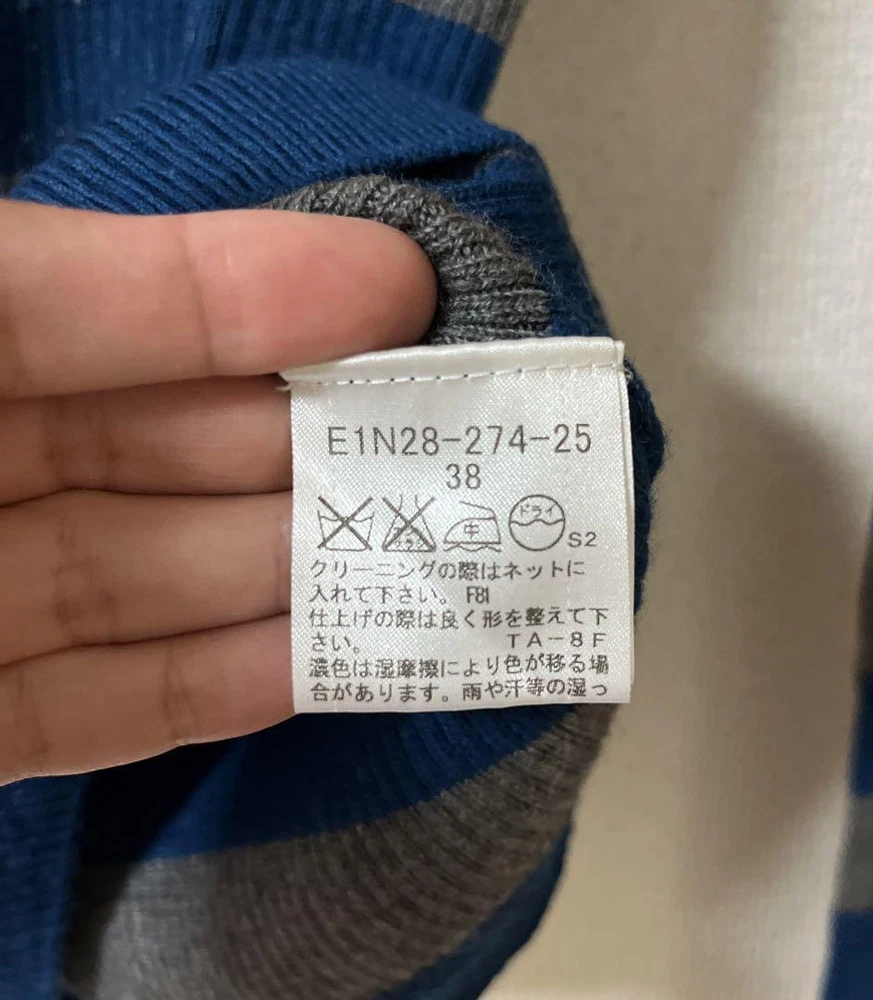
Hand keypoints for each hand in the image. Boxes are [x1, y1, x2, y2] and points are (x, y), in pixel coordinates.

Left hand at [0, 200, 435, 784]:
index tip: (404, 294)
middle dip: (299, 447)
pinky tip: (316, 663)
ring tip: (418, 559)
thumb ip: (105, 287)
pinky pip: (90, 707)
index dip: (255, 294)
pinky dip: (206, 689)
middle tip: (441, 452)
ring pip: (140, 579)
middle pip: (150, 448)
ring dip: (282, 575)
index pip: (106, 302)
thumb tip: (338, 267)